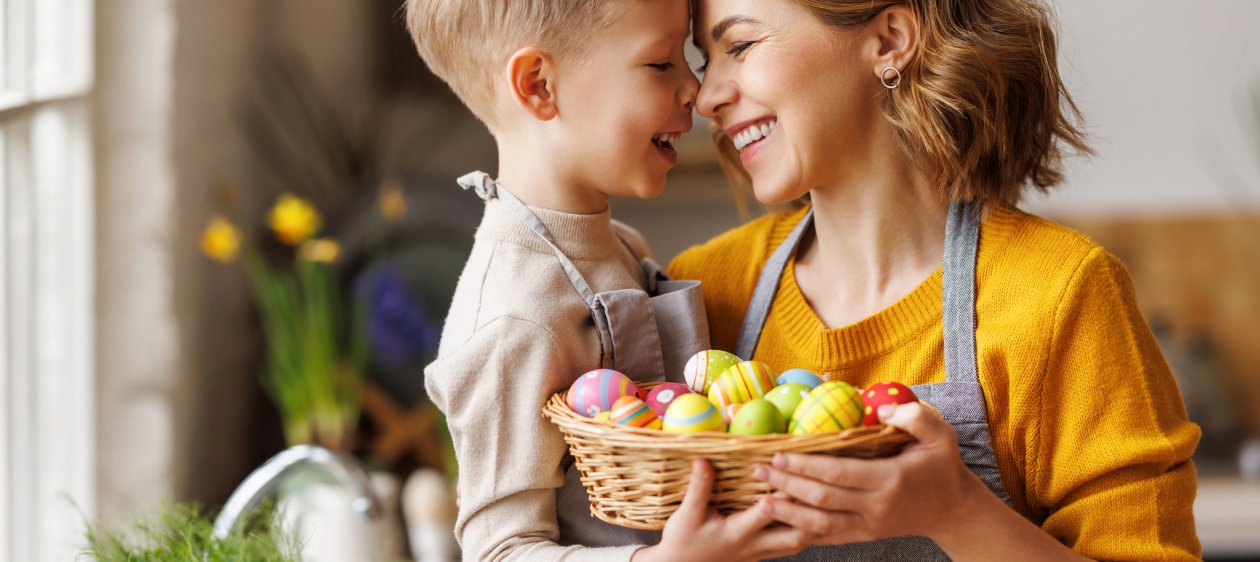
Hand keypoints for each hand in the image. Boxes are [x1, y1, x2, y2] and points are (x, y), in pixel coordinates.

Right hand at [632, 458, 812, 561]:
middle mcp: (754, 545)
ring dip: (812, 523)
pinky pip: (790, 546)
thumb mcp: (687, 514)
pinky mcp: (760, 555)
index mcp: (738, 532)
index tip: (793, 471)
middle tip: (823, 487)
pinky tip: (809, 515)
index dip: (782, 493)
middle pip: (795, 535)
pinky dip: (803, 531)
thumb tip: (703, 461)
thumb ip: (699, 487)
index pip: (768, 512)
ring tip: (823, 499)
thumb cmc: (682, 541)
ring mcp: (759, 553)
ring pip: (797, 543)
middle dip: (811, 512)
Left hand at [752, 402, 983, 544]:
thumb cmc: (942, 466)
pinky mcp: (866, 535)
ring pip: (821, 524)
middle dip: (787, 485)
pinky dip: (804, 531)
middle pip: (822, 499)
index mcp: (890, 479)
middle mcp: (876, 506)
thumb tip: (880, 409)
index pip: (839, 473)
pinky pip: (830, 537)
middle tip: (759, 471)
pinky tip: (782, 522)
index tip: (780, 454)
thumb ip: (913, 417)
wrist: (954, 510)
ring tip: (762, 500)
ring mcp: (870, 525)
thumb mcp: (940, 435)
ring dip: (788, 513)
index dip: (806, 465)